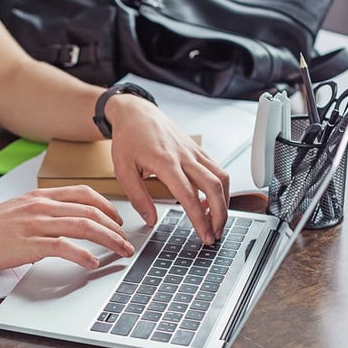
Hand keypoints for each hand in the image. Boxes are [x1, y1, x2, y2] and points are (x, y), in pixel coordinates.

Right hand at [0, 186, 134, 273]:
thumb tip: (62, 223)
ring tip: (121, 252)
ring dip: (108, 240)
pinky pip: (65, 247)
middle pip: (90, 209)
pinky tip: (92, 263)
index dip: (106, 205)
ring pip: (84, 226)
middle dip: (114, 226)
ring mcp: (36, 223)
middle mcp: (40, 205)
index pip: (83, 193)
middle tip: (126, 240)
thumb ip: (40, 212)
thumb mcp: (17, 210)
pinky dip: (84, 255)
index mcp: (38, 195)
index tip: (117, 219)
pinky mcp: (30, 244)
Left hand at [105, 95, 229, 243]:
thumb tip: (151, 220)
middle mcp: (184, 156)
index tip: (203, 235)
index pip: (189, 195)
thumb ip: (137, 197)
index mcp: (165, 162)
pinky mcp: (197, 149)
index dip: (199, 219)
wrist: (135, 112)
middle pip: (214, 187)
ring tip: (217, 222)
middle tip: (215, 234)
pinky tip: (211, 202)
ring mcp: (194, 151)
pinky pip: (216, 169)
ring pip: (221, 177)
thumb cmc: (128, 139)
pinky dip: (220, 188)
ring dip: (224, 202)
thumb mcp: (122, 170)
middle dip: (220, 214)